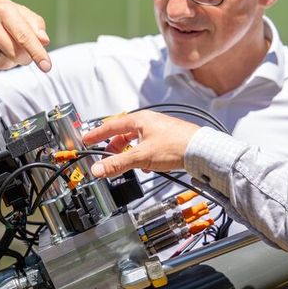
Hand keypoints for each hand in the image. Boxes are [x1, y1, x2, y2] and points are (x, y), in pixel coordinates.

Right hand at [0, 0, 51, 70]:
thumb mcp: (15, 11)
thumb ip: (34, 24)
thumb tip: (44, 40)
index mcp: (3, 10)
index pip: (25, 36)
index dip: (37, 53)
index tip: (46, 66)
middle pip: (16, 53)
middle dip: (24, 57)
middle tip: (22, 52)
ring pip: (4, 62)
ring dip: (10, 61)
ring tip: (3, 49)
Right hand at [82, 111, 200, 177]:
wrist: (201, 150)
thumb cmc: (175, 146)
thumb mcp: (141, 156)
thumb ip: (118, 163)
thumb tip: (98, 169)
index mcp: (140, 120)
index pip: (111, 125)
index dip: (97, 134)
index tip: (86, 139)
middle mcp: (149, 121)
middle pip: (124, 133)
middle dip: (114, 147)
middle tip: (106, 158)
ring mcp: (159, 129)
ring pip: (137, 141)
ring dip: (130, 153)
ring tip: (128, 165)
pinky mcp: (168, 138)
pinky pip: (148, 145)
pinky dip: (142, 155)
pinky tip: (146, 167)